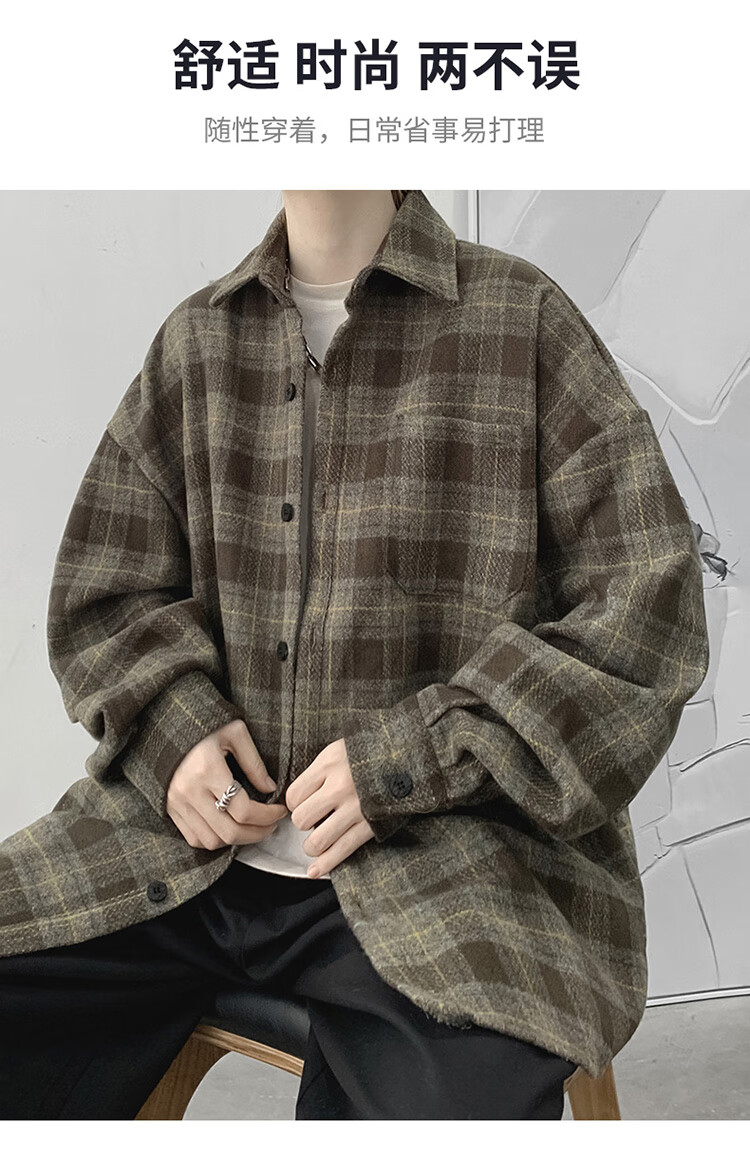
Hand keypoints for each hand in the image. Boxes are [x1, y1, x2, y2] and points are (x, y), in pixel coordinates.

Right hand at [166, 718, 288, 849]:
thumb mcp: (235, 732)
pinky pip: (194, 839)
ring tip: (253, 827)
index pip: (243, 810)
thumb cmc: (205, 725)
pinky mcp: (170, 808)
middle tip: (272, 824)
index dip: (268, 816)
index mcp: (207, 770)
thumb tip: (270, 788)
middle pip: (229, 832)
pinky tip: (229, 827)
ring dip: (237, 840)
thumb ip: (254, 762)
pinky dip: (215, 840)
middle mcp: (190, 791)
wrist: (165, 723)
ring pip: (212, 841)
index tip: (280, 810)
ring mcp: (177, 802)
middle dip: (258, 833)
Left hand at [284, 738, 374, 876]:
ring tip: (315, 842)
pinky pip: (343, 849)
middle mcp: (339, 786)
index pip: (293, 795)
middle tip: (312, 818)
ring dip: (312, 846)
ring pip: (317, 841)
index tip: (302, 803)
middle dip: (303, 823)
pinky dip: (326, 864)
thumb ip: (319, 771)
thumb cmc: (369, 754)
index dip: (294, 803)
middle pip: (301, 819)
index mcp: (329, 763)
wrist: (408, 757)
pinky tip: (315, 870)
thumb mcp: (340, 750)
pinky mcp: (370, 824)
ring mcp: (356, 808)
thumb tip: (299, 797)